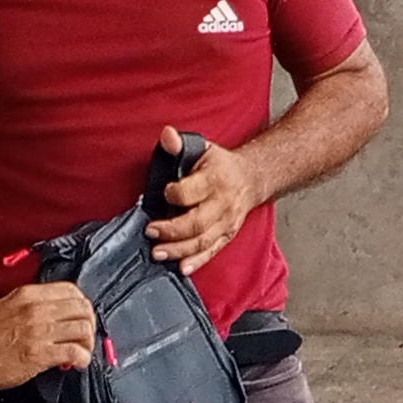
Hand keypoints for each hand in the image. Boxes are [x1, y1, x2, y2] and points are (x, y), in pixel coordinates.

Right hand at [0, 281, 99, 395]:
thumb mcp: (3, 309)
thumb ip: (29, 307)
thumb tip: (54, 315)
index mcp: (26, 295)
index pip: (71, 290)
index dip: (82, 306)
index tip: (79, 319)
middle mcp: (35, 309)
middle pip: (82, 308)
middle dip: (89, 324)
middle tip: (84, 338)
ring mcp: (38, 331)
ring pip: (83, 329)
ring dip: (87, 343)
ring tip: (79, 353)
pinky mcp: (39, 354)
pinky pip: (75, 352)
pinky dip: (82, 359)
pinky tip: (75, 364)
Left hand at [142, 130, 262, 270]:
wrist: (251, 179)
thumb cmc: (220, 165)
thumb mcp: (201, 148)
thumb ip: (180, 144)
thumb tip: (167, 135)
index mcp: (215, 179)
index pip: (191, 192)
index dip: (173, 194)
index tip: (162, 194)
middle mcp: (223, 203)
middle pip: (196, 222)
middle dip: (171, 230)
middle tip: (151, 231)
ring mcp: (226, 222)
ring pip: (202, 241)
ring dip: (179, 250)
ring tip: (158, 252)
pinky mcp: (226, 235)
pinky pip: (212, 252)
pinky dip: (197, 261)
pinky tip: (182, 267)